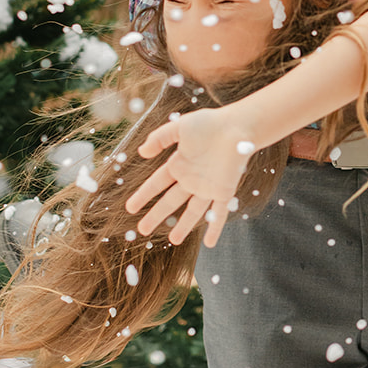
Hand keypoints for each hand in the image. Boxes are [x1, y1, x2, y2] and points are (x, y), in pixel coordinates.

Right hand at [125, 108, 255, 247]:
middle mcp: (191, 178)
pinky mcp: (224, 191)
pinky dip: (215, 228)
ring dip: (183, 227)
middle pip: (171, 201)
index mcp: (179, 164)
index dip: (143, 196)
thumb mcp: (179, 127)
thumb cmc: (209, 123)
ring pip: (193, 212)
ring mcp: (208, 187)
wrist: (237, 126)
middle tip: (142, 230)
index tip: (130, 208)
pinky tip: (210, 244)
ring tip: (173, 241)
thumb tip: (141, 152)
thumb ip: (160, 138)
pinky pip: (219, 213)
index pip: (157, 184)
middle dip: (156, 215)